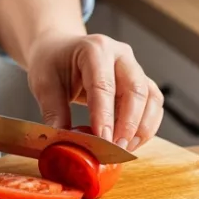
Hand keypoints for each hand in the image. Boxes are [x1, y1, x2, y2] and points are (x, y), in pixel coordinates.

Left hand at [25, 33, 162, 150]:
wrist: (60, 49)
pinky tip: (132, 141)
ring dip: (142, 127)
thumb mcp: (44, 83)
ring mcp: (134, 67)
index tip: (103, 140)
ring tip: (124, 148)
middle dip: (128, 124)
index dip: (105, 116)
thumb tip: (61, 142)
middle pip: (135, 90)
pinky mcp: (141, 81)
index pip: (103, 85)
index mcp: (95, 49)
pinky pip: (154, 104)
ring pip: (151, 97)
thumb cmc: (53, 62)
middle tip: (116, 149)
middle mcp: (120, 55)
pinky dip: (147, 125)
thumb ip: (54, 111)